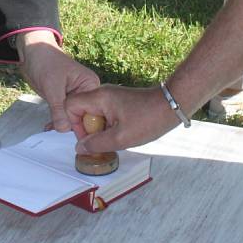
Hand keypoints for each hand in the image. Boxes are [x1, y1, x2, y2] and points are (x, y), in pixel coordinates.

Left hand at [17, 30, 99, 131]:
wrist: (31, 52)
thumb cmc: (45, 61)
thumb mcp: (52, 86)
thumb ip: (59, 108)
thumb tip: (64, 129)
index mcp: (90, 85)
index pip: (94, 111)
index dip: (86, 124)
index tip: (77, 137)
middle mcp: (86, 92)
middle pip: (85, 116)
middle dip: (73, 126)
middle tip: (59, 132)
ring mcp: (74, 96)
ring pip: (73, 117)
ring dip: (63, 124)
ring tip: (51, 129)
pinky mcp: (63, 100)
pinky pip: (63, 115)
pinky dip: (57, 120)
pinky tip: (49, 126)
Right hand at [64, 84, 178, 152]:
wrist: (172, 106)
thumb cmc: (148, 119)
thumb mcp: (121, 137)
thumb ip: (97, 143)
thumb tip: (80, 147)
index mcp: (99, 97)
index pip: (70, 105)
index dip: (74, 124)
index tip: (89, 138)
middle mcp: (102, 94)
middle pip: (81, 110)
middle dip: (88, 129)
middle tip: (103, 142)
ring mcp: (110, 97)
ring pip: (93, 114)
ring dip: (99, 130)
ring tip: (114, 140)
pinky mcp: (119, 102)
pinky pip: (104, 114)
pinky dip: (108, 126)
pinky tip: (121, 135)